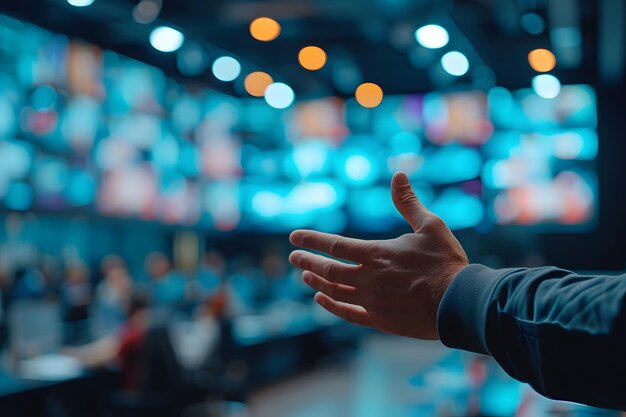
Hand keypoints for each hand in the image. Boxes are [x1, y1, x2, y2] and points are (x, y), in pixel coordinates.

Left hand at [289, 172, 468, 339]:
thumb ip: (408, 203)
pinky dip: (331, 306)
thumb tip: (398, 175)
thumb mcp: (430, 225)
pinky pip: (348, 313)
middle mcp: (368, 278)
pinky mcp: (380, 320)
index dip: (312, 240)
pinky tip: (321, 300)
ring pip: (335, 291)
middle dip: (308, 261)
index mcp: (376, 254)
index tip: (294, 236)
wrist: (460, 303)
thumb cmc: (446, 262)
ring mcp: (372, 301)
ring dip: (316, 282)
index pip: (335, 245)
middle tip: (293, 257)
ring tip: (304, 276)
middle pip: (328, 270)